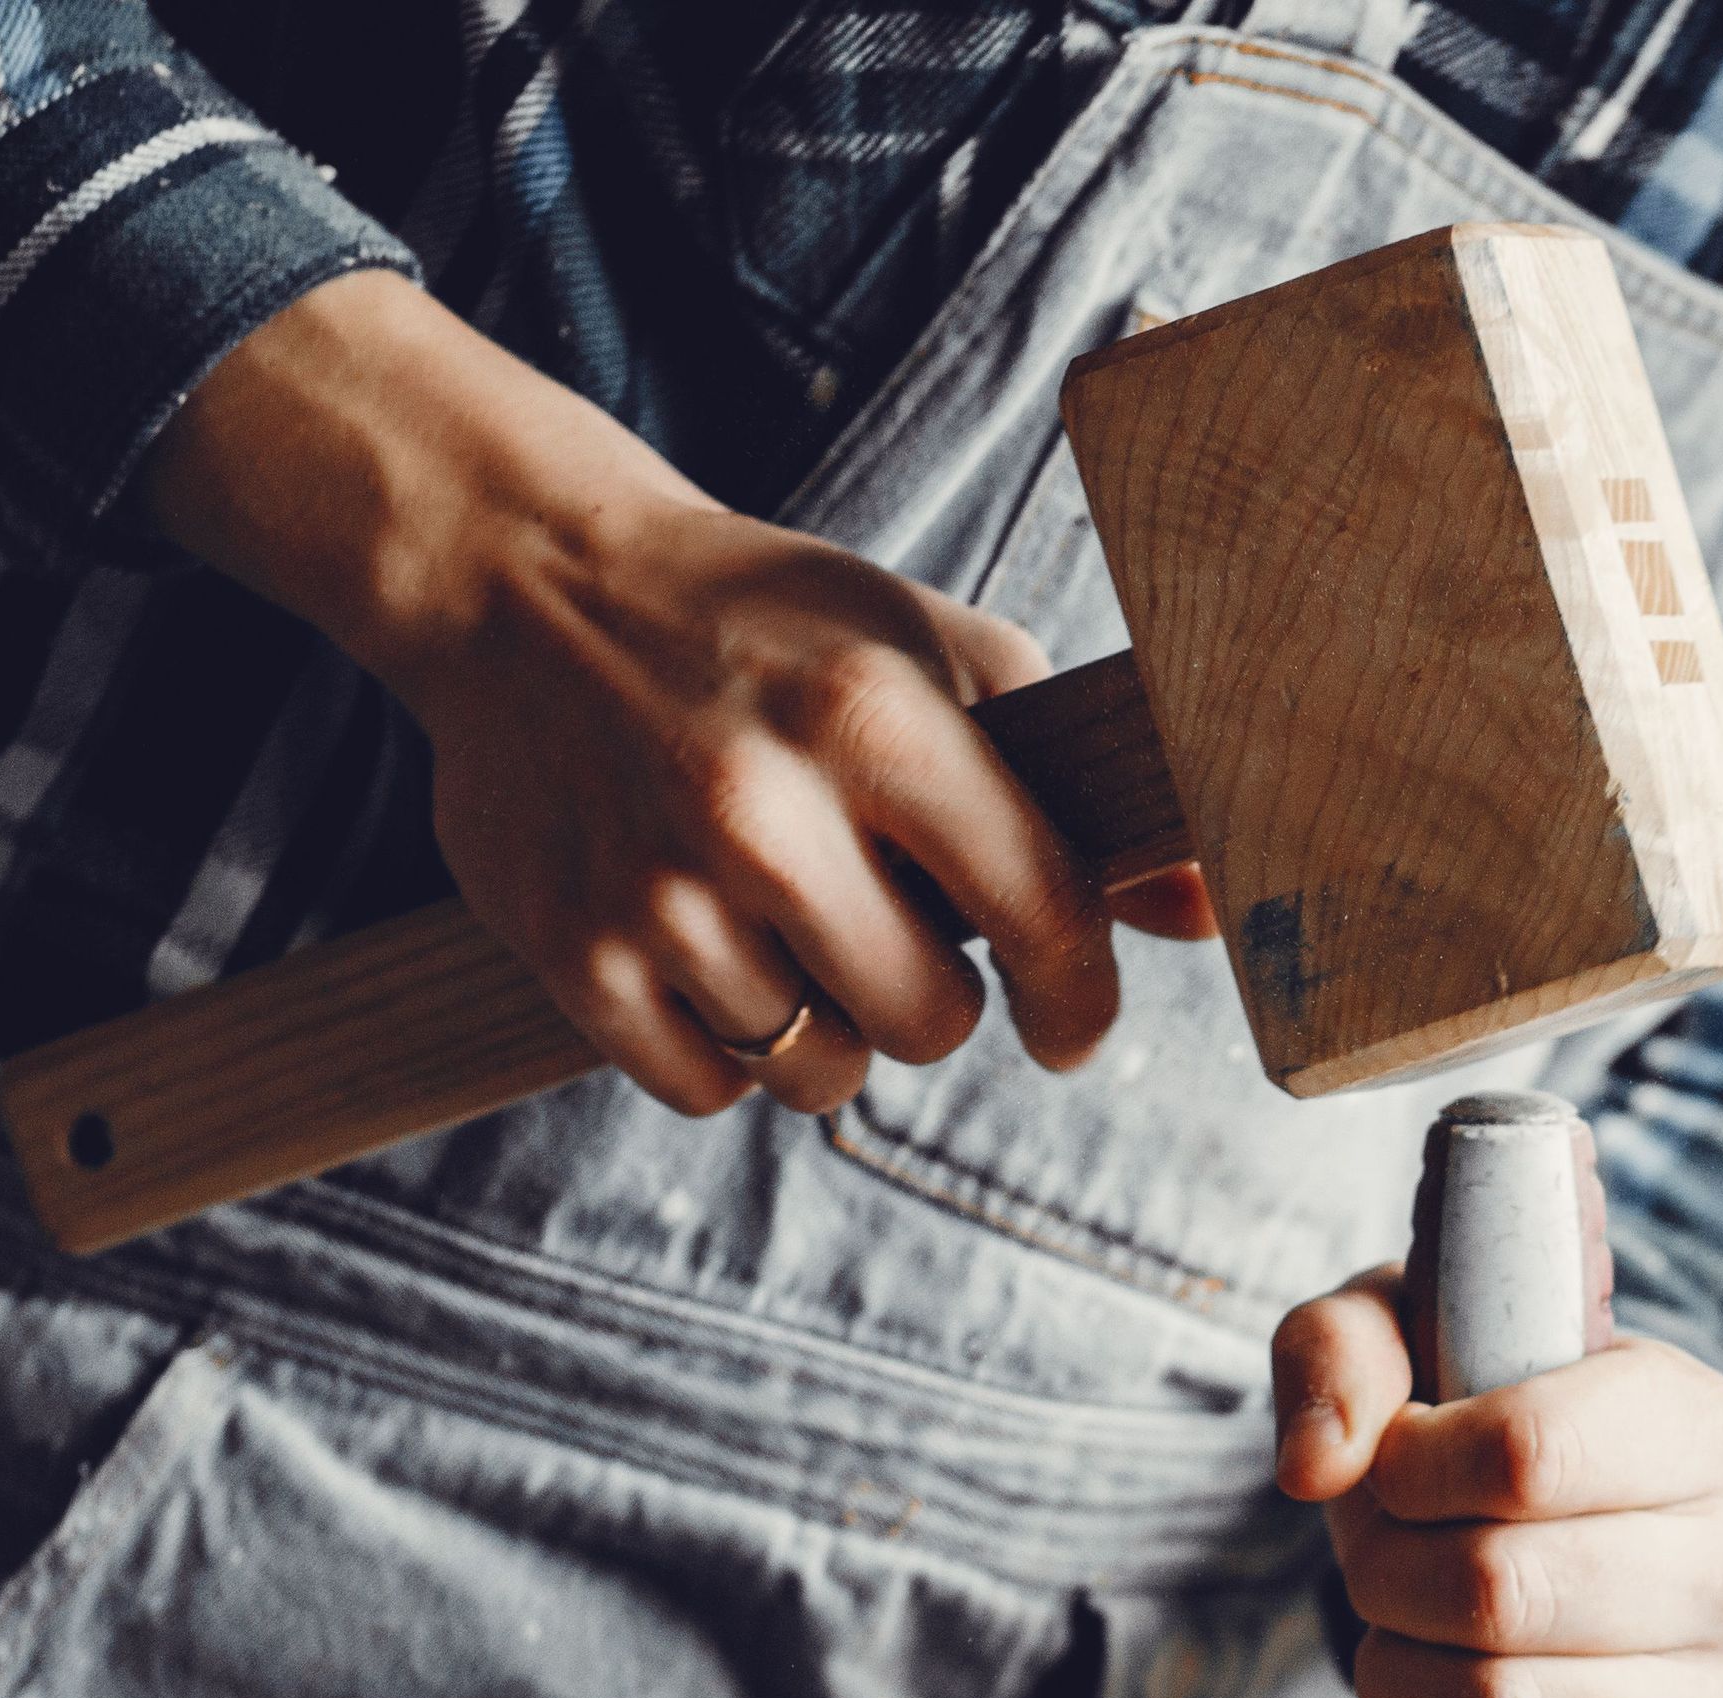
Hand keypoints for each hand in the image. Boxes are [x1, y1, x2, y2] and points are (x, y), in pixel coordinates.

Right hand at [143, 273, 1209, 1118]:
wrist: (523, 582)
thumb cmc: (762, 626)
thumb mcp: (927, 651)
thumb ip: (1067, 781)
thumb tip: (1198, 912)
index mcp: (874, 717)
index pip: (1040, 917)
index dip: (1078, 997)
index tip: (1071, 1024)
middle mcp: (763, 809)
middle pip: (929, 1025)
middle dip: (934, 1002)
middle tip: (892, 932)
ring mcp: (658, 888)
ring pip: (819, 1072)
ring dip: (829, 1029)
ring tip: (791, 929)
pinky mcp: (572, 950)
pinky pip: (710, 1090)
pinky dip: (730, 1054)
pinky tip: (716, 961)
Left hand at [1275, 1274, 1722, 1697]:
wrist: (1576, 1559)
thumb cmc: (1491, 1447)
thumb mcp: (1416, 1346)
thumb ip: (1345, 1353)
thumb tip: (1321, 1465)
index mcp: (1719, 1433)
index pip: (1528, 1453)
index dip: (1410, 1469)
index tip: (1394, 1470)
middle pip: (1499, 1590)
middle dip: (1387, 1583)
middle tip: (1381, 1573)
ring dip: (1397, 1686)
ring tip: (1397, 1653)